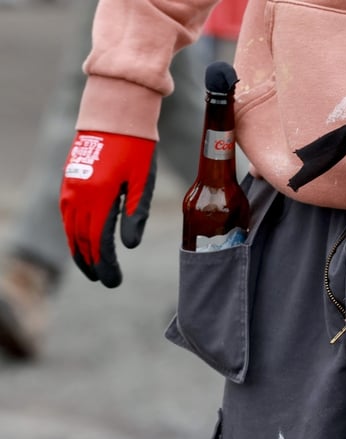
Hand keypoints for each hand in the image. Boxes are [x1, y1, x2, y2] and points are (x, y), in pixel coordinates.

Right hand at [60, 131, 156, 287]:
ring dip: (79, 250)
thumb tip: (128, 247)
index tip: (113, 282)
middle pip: (81, 239)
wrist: (115, 113)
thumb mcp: (143, 181)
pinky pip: (67, 214)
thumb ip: (135, 214)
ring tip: (91, 267)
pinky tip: (82, 241)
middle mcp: (78, 194)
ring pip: (69, 228)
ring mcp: (70, 187)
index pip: (99, 242)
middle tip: (104, 280)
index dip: (105, 265)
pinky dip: (73, 232)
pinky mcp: (69, 180)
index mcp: (99, 197)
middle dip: (92, 263)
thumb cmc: (137, 146)